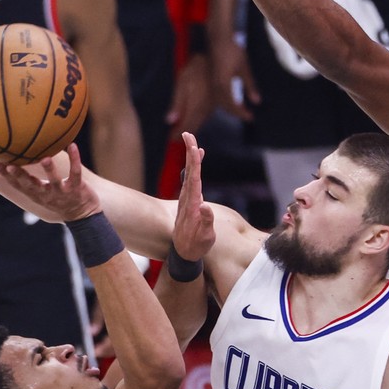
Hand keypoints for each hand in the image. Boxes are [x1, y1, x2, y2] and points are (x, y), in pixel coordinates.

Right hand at [0, 143, 100, 221]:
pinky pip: (76, 173)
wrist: (83, 214)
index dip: (6, 176)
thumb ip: (29, 180)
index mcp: (36, 194)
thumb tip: (15, 160)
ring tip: (45, 158)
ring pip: (55, 180)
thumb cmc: (58, 198)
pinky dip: (75, 159)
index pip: (17, 185)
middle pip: (31, 185)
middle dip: (20, 176)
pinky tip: (73, 145)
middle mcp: (46, 194)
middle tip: (10, 165)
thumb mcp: (41, 192)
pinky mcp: (77, 188)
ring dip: (49, 169)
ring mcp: (62, 192)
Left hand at [167, 52, 212, 132]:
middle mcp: (205, 111)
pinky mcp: (214, 104)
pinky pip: (204, 117)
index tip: (170, 139)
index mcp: (196, 108)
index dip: (177, 134)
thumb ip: (177, 103)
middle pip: (193, 128)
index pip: (185, 127)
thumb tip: (170, 120)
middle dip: (183, 134)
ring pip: (199, 123)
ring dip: (190, 128)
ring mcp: (211, 108)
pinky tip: (191, 120)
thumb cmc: (195, 70)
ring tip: (180, 132)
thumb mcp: (182, 83)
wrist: (214, 61)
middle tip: (174, 139)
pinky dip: (196, 121)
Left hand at [172, 132, 214, 260]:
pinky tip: (195, 166)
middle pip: (190, 171)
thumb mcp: (204, 237)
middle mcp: (188, 199)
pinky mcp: (188, 204)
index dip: (194, 159)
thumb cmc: (196, 246)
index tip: (193, 143)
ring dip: (191, 159)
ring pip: (189, 175)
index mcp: (193, 203)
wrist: (183, 254)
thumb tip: (204, 206)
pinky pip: (191, 182)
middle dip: (189, 152)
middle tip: (188, 134)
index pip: (194, 176)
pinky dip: (193, 171)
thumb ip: (205, 222)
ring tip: (193, 144)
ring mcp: (187, 201)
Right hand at [208, 36, 258, 121]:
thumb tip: (257, 101)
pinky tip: (232, 100)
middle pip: (225, 105)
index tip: (251, 118)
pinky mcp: (212, 78)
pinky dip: (225, 100)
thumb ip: (250, 85)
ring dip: (230, 108)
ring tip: (242, 110)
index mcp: (224, 84)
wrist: (218, 37)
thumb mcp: (244, 67)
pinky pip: (217, 95)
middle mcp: (216, 85)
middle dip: (237, 112)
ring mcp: (212, 82)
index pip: (232, 104)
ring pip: (220, 101)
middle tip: (249, 116)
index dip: (241, 113)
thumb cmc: (232, 50)